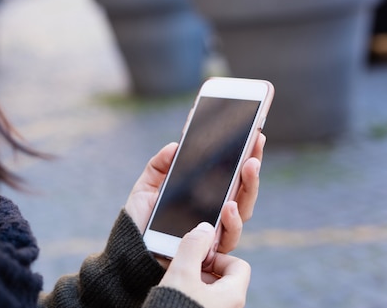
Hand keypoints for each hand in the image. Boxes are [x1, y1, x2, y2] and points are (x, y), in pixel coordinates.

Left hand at [124, 134, 264, 251]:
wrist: (128, 253)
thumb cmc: (139, 222)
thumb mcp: (146, 187)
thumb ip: (158, 166)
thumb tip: (175, 146)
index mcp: (203, 197)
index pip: (230, 175)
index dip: (244, 156)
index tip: (255, 132)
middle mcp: (214, 214)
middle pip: (243, 189)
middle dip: (253, 165)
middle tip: (257, 142)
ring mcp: (214, 232)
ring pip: (243, 210)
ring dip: (249, 188)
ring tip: (249, 167)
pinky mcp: (210, 250)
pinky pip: (228, 236)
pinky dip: (232, 221)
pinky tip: (229, 206)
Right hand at [158, 223, 250, 307]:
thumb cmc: (175, 307)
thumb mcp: (181, 272)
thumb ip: (193, 245)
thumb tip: (205, 228)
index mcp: (233, 295)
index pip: (238, 265)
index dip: (218, 256)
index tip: (198, 258)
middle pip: (223, 278)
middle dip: (203, 268)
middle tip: (183, 268)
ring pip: (211, 291)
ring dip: (194, 282)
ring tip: (175, 283)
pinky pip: (202, 302)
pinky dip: (190, 294)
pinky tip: (173, 296)